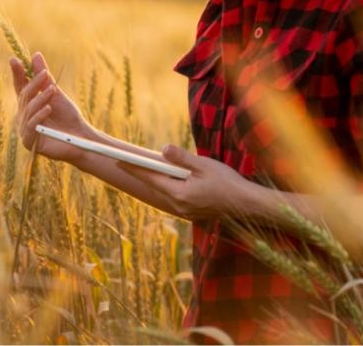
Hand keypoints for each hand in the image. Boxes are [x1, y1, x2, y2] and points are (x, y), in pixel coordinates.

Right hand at [9, 51, 91, 163]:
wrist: (80, 137)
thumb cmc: (68, 116)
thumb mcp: (56, 93)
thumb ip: (44, 78)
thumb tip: (35, 55)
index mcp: (28, 104)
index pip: (20, 87)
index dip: (17, 74)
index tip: (14, 60)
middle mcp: (23, 116)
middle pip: (24, 96)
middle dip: (34, 84)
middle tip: (45, 74)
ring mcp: (25, 129)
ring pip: (29, 110)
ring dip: (41, 98)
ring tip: (53, 90)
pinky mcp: (30, 142)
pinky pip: (31, 126)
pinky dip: (39, 116)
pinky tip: (48, 109)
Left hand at [116, 144, 252, 221]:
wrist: (245, 205)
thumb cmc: (227, 182)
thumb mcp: (204, 165)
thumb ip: (182, 158)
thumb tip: (162, 149)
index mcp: (179, 193)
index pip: (150, 178)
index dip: (133, 168)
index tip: (118, 160)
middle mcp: (178, 205)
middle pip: (154, 186)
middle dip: (141, 173)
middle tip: (125, 161)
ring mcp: (184, 211)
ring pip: (164, 192)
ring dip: (154, 180)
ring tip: (143, 167)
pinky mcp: (191, 212)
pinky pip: (173, 197)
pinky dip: (167, 186)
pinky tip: (167, 178)